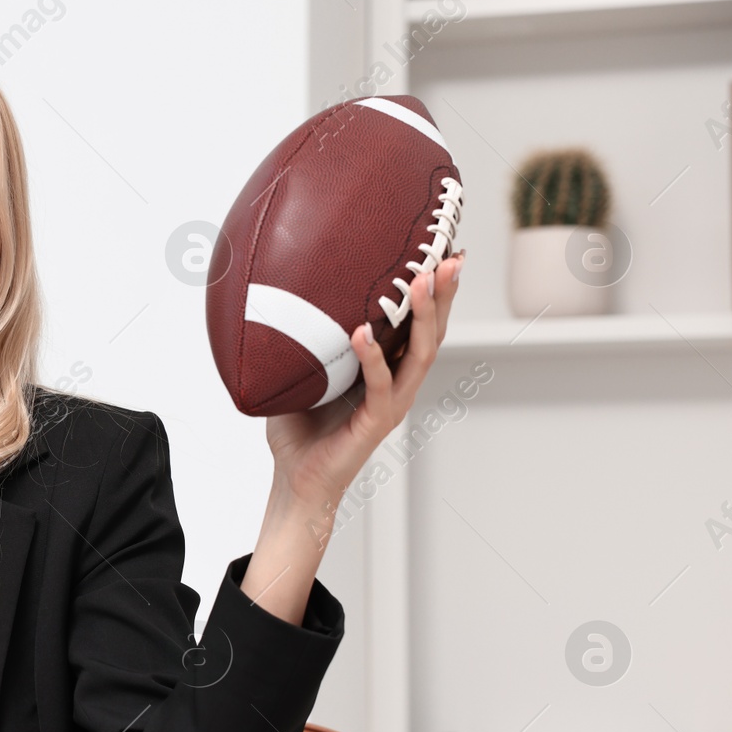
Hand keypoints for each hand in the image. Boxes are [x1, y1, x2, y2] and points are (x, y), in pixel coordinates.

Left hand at [265, 251, 464, 506]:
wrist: (296, 480)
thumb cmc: (300, 428)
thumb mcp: (304, 370)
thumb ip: (305, 336)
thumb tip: (281, 291)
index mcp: (387, 368)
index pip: (418, 323)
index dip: (434, 290)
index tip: (444, 251)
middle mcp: (398, 383)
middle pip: (432, 332)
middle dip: (443, 294)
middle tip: (450, 257)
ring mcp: (391, 403)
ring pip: (419, 355)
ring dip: (422, 317)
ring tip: (419, 282)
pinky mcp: (375, 423)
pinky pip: (380, 386)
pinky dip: (372, 358)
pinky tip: (362, 333)